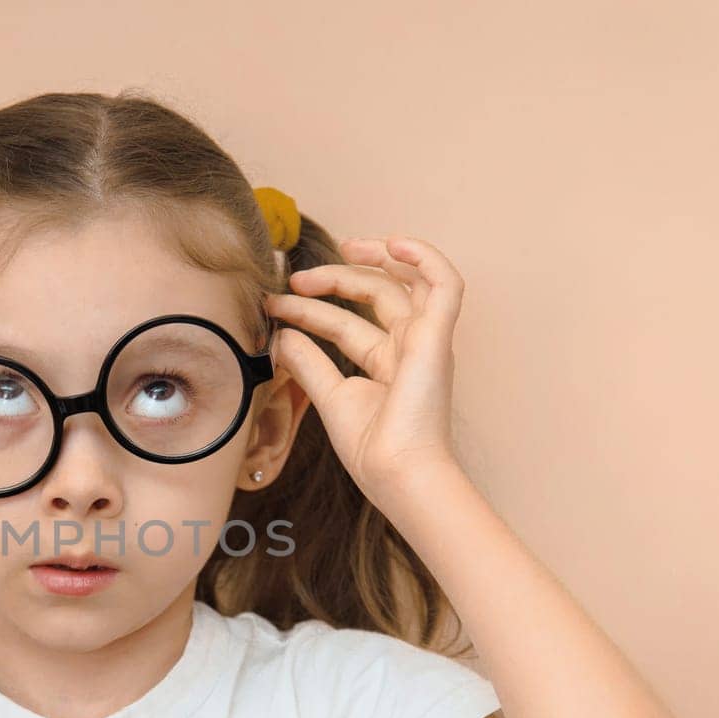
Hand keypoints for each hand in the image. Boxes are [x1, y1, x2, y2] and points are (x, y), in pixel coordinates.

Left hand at [265, 235, 467, 506]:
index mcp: (386, 365)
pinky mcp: (437, 337)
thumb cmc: (372, 449)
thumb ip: (307, 364)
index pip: (346, 323)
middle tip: (295, 280)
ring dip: (374, 260)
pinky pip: (445, 284)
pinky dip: (425, 257)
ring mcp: (425, 340)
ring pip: (405, 283)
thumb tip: (281, 336)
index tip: (273, 305)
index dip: (309, 309)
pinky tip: (394, 243)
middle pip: (373, 297)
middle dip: (334, 279)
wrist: (397, 473)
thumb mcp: (329, 398)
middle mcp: (408, 348)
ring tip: (343, 246)